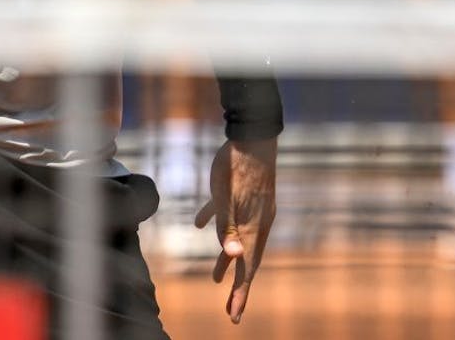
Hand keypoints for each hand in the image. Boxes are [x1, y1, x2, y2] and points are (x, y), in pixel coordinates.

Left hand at [194, 137, 276, 323]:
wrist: (251, 138)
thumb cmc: (237, 168)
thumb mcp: (227, 199)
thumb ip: (229, 228)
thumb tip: (234, 256)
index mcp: (252, 229)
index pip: (246, 269)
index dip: (240, 294)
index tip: (233, 317)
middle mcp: (255, 224)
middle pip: (245, 261)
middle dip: (236, 286)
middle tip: (230, 310)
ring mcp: (250, 210)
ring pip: (237, 241)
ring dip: (226, 260)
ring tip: (215, 278)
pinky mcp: (240, 196)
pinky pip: (227, 216)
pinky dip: (215, 224)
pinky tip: (199, 224)